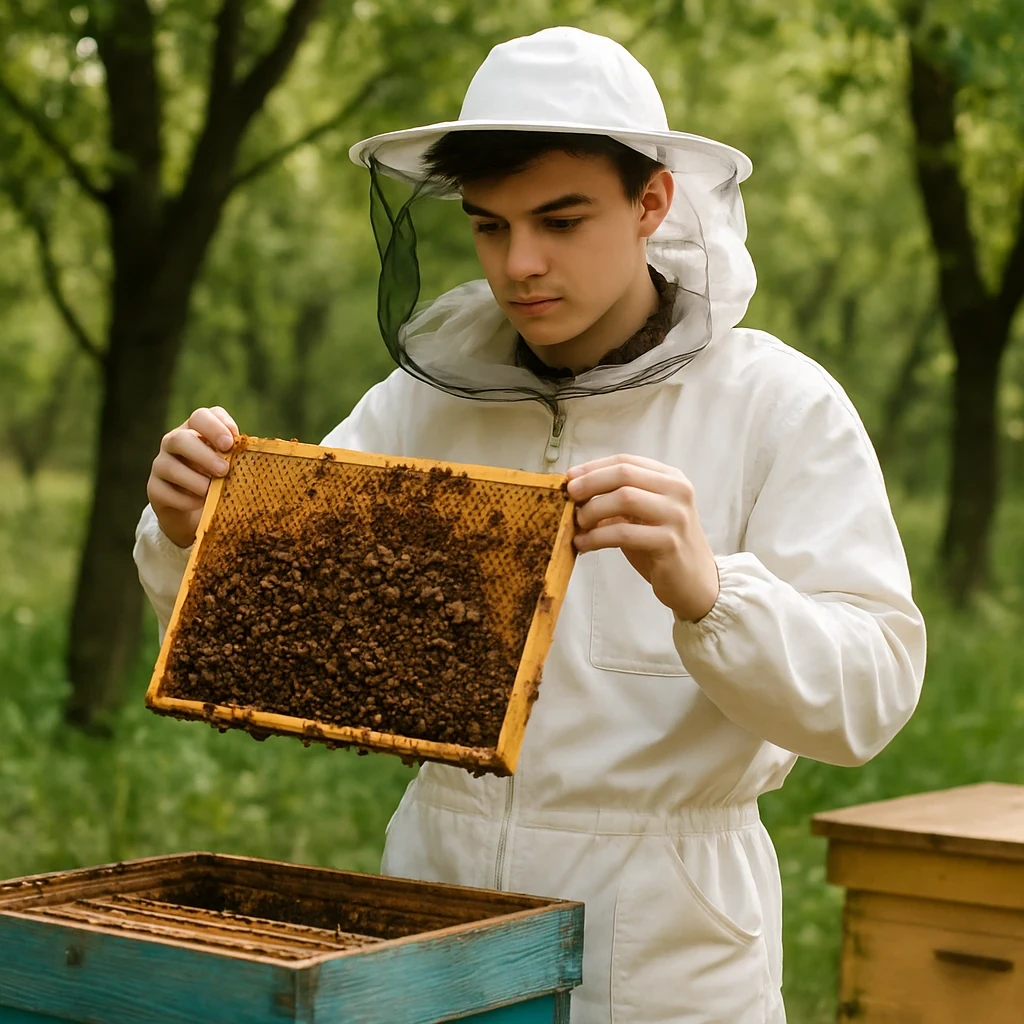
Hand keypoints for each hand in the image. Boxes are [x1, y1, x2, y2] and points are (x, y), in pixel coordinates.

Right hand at [147, 406, 238, 547]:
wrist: (195, 508)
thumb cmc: (219, 478)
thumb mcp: (231, 464)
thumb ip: (239, 456)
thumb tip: (257, 456)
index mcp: (196, 430)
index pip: (201, 416)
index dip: (216, 426)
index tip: (231, 443)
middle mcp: (175, 442)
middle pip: (180, 438)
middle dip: (204, 454)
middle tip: (224, 469)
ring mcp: (161, 464)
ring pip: (168, 465)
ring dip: (194, 479)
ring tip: (212, 490)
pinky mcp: (154, 488)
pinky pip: (164, 491)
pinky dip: (184, 499)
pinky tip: (201, 503)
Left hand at [567, 454, 718, 622]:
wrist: (695, 582)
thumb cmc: (662, 546)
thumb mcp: (643, 515)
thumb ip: (619, 498)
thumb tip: (576, 487)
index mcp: (671, 478)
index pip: (626, 461)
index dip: (593, 467)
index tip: (570, 477)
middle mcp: (677, 491)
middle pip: (624, 474)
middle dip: (590, 483)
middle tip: (569, 496)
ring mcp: (676, 515)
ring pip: (624, 498)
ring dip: (592, 510)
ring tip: (577, 524)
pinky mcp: (669, 542)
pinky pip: (623, 533)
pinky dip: (597, 537)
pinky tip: (583, 544)